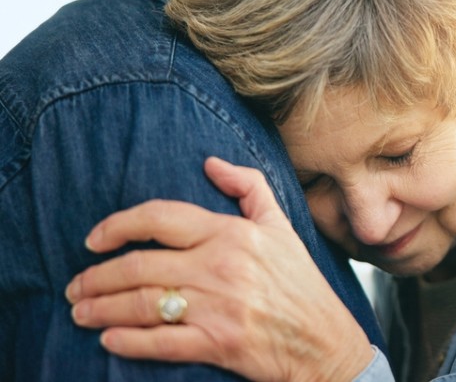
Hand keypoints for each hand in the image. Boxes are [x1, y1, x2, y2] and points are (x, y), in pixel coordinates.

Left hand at [66, 157, 373, 381]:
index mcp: (232, 234)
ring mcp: (218, 307)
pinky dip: (128, 343)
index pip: (160, 218)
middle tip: (75, 287)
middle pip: (140, 266)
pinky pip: (160, 343)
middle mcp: (221, 267)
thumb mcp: (281, 227)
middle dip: (96, 278)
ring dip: (102, 310)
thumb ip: (248, 187)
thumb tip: (211, 162)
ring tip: (82, 313)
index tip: (94, 239)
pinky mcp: (218, 344)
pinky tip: (109, 341)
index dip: (118, 225)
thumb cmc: (302, 286)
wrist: (327, 343)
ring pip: (142, 304)